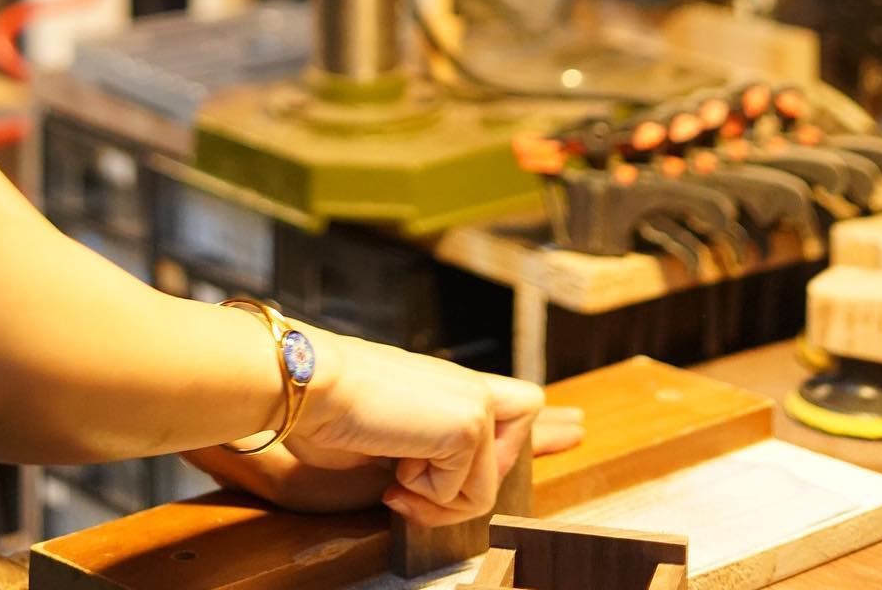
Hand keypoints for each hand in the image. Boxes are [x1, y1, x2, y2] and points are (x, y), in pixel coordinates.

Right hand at [196, 326, 580, 525]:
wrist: (309, 384)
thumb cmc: (325, 409)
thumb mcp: (379, 434)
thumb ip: (415, 450)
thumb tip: (420, 484)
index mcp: (444, 384)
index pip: (514, 399)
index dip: (543, 423)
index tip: (572, 425)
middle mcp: (466, 387)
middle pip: (528, 422)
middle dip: (490, 471)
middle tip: (432, 483)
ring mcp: (473, 403)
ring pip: (486, 482)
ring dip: (440, 498)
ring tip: (398, 483)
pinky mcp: (468, 424)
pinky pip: (465, 492)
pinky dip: (427, 497)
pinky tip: (395, 474)